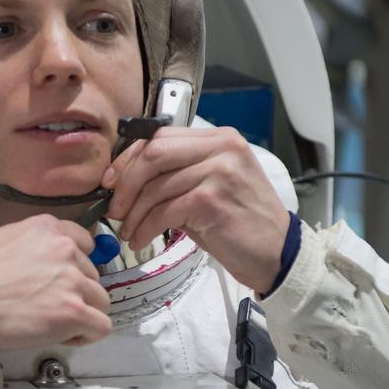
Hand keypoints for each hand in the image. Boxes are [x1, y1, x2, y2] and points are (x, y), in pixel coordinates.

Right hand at [0, 215, 112, 349]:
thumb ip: (30, 244)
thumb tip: (38, 259)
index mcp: (48, 229)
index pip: (84, 244)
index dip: (76, 266)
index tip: (63, 280)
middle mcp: (65, 249)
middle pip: (92, 275)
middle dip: (76, 292)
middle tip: (49, 306)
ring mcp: (72, 280)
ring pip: (100, 301)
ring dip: (82, 313)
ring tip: (54, 324)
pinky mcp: (74, 311)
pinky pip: (101, 326)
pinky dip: (86, 335)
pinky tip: (64, 336)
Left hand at [102, 126, 290, 293]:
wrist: (276, 253)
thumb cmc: (240, 224)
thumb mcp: (210, 187)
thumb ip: (176, 175)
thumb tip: (124, 180)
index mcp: (220, 139)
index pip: (161, 135)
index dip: (129, 158)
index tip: (112, 180)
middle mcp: (222, 148)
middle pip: (153, 153)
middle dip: (125, 182)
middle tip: (115, 208)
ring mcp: (219, 172)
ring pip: (156, 186)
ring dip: (134, 214)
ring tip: (130, 231)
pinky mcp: (213, 199)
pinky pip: (164, 210)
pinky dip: (146, 227)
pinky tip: (142, 239)